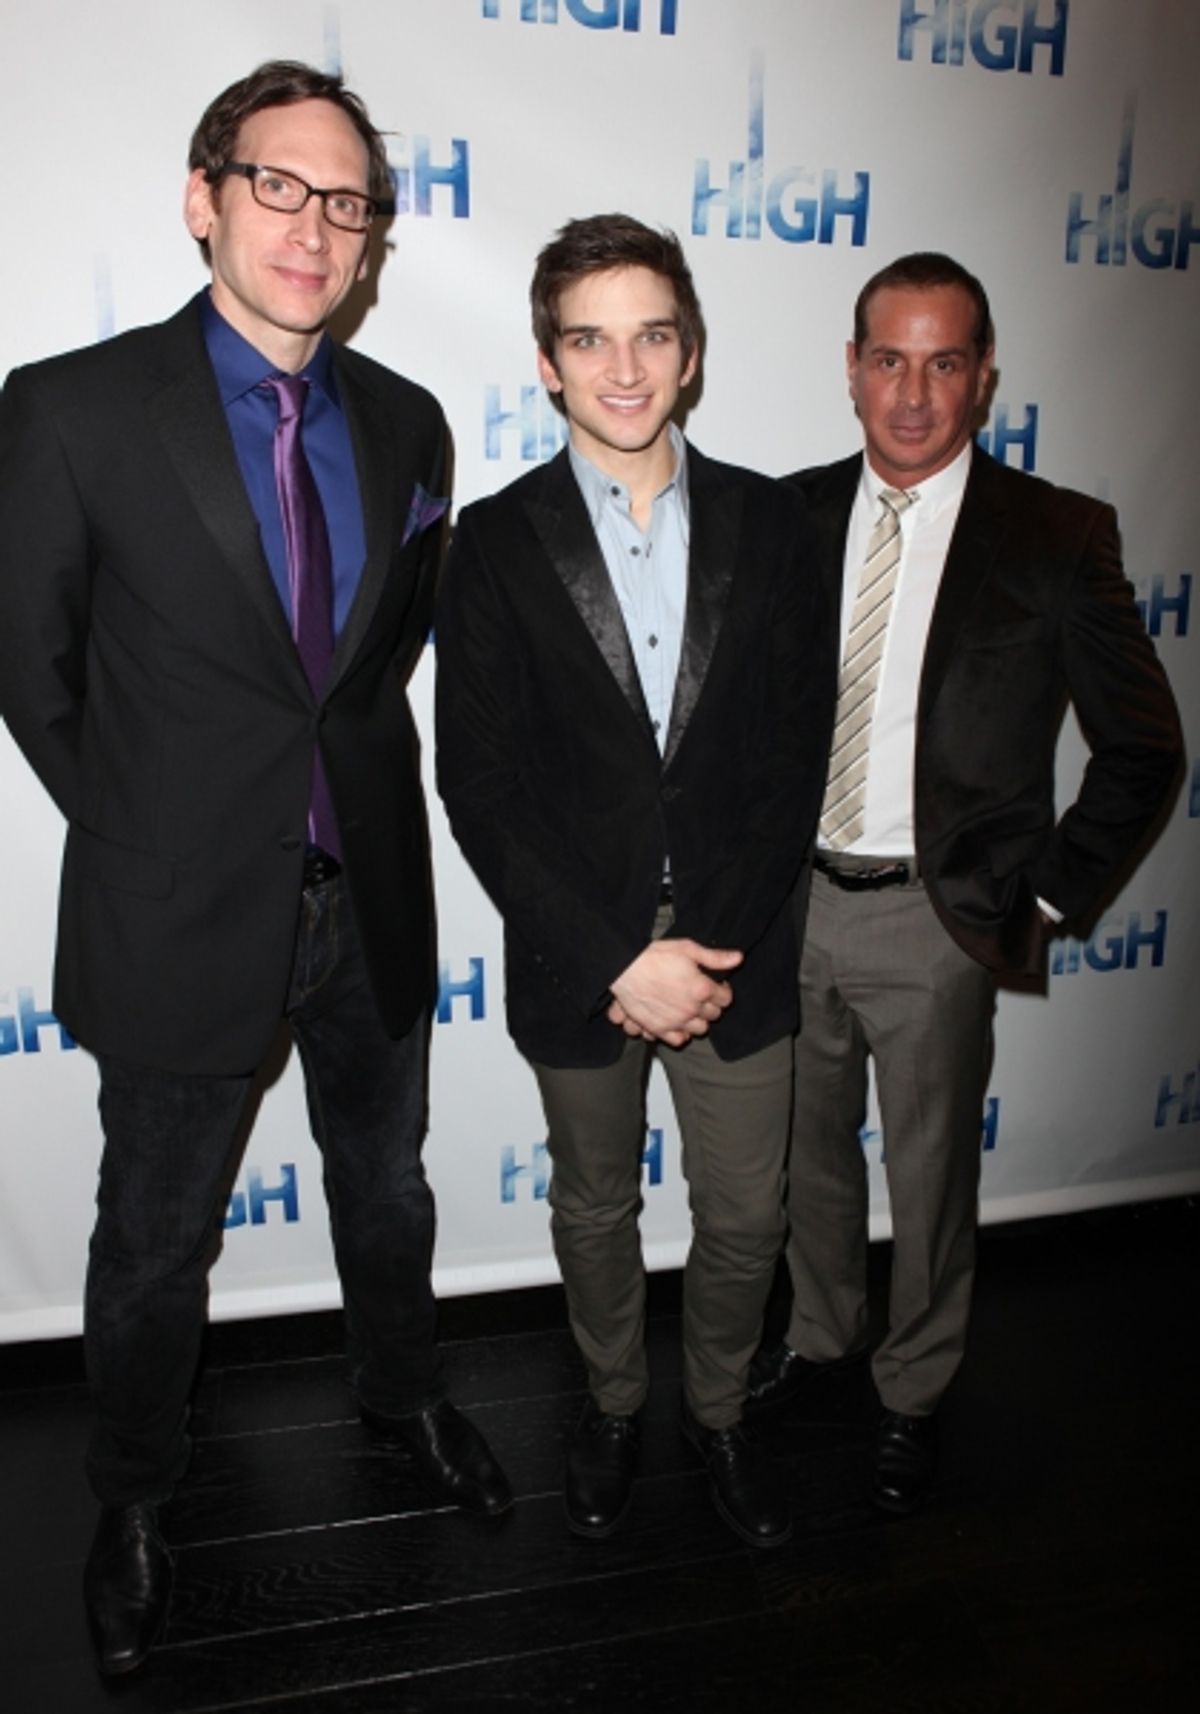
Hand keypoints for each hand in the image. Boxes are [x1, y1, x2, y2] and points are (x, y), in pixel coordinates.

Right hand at [608, 939, 742, 1046]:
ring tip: (689, 1008)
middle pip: (714, 1014)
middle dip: (711, 1005)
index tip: (715, 987)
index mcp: (702, 988)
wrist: (624, 967)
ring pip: (700, 1029)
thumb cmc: (654, 955)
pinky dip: (681, 1033)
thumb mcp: (687, 948)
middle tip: (701, 996)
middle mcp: (692, 1007)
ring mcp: (676, 1020)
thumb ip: (715, 957)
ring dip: (698, 1020)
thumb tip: (738, 959)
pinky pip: (679, 1039)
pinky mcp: (660, 1028)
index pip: (725, 998)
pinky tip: (678, 1022)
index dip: (722, 991)